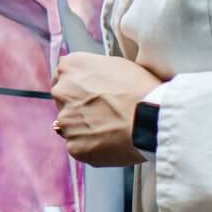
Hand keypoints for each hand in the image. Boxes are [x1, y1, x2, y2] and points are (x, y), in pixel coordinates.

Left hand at [50, 52, 164, 167]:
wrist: (149, 119)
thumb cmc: (140, 90)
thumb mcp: (116, 64)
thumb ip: (95, 70)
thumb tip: (94, 79)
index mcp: (71, 66)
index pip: (64, 74)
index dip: (78, 85)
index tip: (88, 92)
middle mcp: (62, 91)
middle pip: (64, 100)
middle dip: (80, 106)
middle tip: (104, 111)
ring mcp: (65, 120)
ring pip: (71, 125)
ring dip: (86, 127)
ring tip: (112, 128)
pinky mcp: (73, 145)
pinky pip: (79, 146)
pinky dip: (92, 146)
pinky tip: (111, 142)